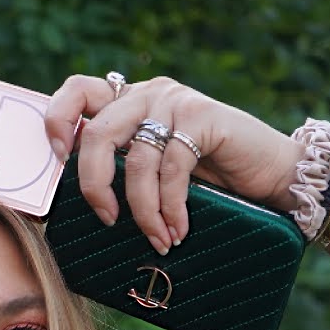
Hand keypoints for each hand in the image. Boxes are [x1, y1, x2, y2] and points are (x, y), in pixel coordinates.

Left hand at [42, 74, 300, 254]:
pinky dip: (170, 206)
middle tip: (106, 219)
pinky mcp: (202, 117)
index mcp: (128, 100)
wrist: (272, 173)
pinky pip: (171, 168)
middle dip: (94, 184)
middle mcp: (148, 94)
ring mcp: (175, 102)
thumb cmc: (211, 178)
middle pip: (98, 132)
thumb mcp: (156, 169)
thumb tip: (77, 202)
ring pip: (137, 158)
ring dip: (142, 209)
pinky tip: (177, 229)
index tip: (59, 160)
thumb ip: (123, 167)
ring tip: (156, 238)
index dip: (58, 120)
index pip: (78, 91)